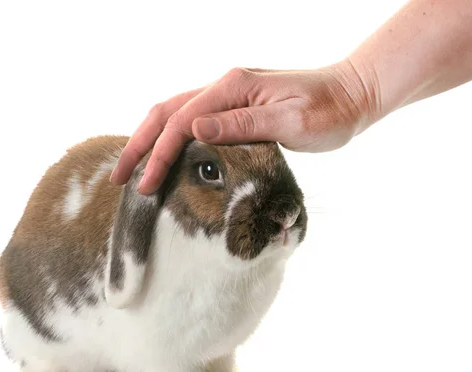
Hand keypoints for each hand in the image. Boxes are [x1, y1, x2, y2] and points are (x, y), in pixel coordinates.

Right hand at [110, 60, 377, 193]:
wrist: (352, 95)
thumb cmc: (328, 111)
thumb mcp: (290, 121)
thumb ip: (241, 125)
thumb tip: (193, 130)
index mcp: (233, 88)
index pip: (181, 122)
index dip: (159, 154)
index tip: (145, 186)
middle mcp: (224, 86)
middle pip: (166, 112)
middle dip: (139, 145)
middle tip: (119, 178)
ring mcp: (227, 95)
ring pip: (174, 114)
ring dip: (149, 140)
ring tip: (131, 169)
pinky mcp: (234, 108)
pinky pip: (191, 121)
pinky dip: (169, 139)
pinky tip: (163, 156)